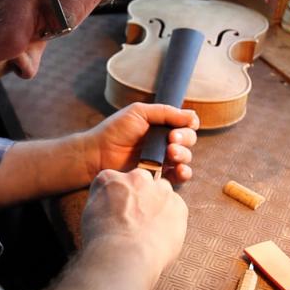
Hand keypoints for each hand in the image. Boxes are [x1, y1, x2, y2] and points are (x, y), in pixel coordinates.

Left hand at [81, 103, 198, 183]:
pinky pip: (178, 177)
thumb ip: (165, 112)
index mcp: (161, 125)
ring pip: (185, 158)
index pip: (186, 124)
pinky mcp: (158, 176)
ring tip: (170, 153)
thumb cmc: (115, 130)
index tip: (182, 126)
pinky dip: (183, 173)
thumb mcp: (139, 112)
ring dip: (184, 154)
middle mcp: (164, 142)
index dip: (188, 125)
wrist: (98, 153)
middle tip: (171, 140)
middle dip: (185, 139)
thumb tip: (192, 115)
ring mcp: (162, 159)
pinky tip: (178, 169)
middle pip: (189, 140)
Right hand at [81, 168, 187, 269]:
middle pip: (142, 180)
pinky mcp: (177, 203)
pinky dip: (172, 220)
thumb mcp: (90, 214)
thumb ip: (103, 203)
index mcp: (109, 179)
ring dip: (159, 205)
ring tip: (151, 230)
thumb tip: (110, 208)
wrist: (123, 256)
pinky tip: (161, 236)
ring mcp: (158, 189)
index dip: (120, 197)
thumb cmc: (102, 242)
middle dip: (142, 195)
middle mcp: (134, 178)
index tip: (120, 211)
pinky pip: (177, 208)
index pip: (117, 180)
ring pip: (162, 192)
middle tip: (138, 219)